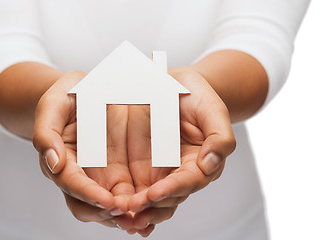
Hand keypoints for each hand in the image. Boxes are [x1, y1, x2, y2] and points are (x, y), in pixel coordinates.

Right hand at [33, 71, 134, 228]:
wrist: (89, 89)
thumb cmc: (68, 94)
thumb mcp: (54, 104)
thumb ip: (47, 132)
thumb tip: (53, 163)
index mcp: (61, 159)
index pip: (72, 183)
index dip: (88, 195)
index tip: (107, 201)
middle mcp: (80, 173)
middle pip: (88, 205)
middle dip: (106, 213)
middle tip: (127, 213)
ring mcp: (100, 174)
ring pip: (109, 206)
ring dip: (124, 216)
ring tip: (143, 219)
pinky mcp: (119, 171)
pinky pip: (128, 194)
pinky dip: (138, 205)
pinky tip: (154, 209)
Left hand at [124, 67, 235, 236]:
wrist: (175, 85)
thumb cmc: (197, 96)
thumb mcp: (212, 109)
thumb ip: (219, 137)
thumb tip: (211, 163)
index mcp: (201, 163)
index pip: (188, 182)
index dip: (172, 190)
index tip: (154, 194)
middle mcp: (180, 172)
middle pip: (168, 198)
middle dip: (151, 207)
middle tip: (132, 210)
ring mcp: (160, 171)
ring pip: (150, 199)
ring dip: (137, 209)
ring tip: (121, 214)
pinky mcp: (141, 166)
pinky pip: (133, 187)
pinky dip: (125, 199)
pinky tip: (112, 206)